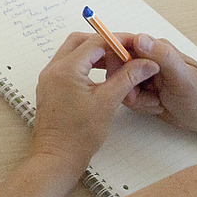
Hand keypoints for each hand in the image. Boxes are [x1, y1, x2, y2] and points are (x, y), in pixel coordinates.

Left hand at [32, 33, 159, 174]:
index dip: (118, 40)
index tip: (135, 44)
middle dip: (104, 43)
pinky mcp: (51, 87)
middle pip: (80, 41)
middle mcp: (53, 69)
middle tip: (126, 52)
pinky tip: (103, 75)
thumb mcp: (108, 102)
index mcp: (66, 69)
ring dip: (95, 54)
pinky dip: (85, 65)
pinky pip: (68, 66)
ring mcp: (49, 78)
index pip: (95, 41)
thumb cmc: (78, 135)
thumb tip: (146, 63)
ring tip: (118, 64)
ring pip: (73, 53)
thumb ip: (127, 78)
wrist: (58, 157)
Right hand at [105, 32, 196, 136]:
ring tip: (155, 102)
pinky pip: (127, 95)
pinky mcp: (142, 89)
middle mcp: (148, 59)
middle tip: (138, 97)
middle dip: (125, 84)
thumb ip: (162, 56)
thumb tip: (139, 38)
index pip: (124, 43)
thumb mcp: (182, 76)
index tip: (114, 74)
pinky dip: (139, 104)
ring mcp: (144, 75)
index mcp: (157, 49)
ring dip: (134, 97)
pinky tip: (155, 106)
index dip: (113, 55)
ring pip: (120, 82)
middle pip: (117, 65)